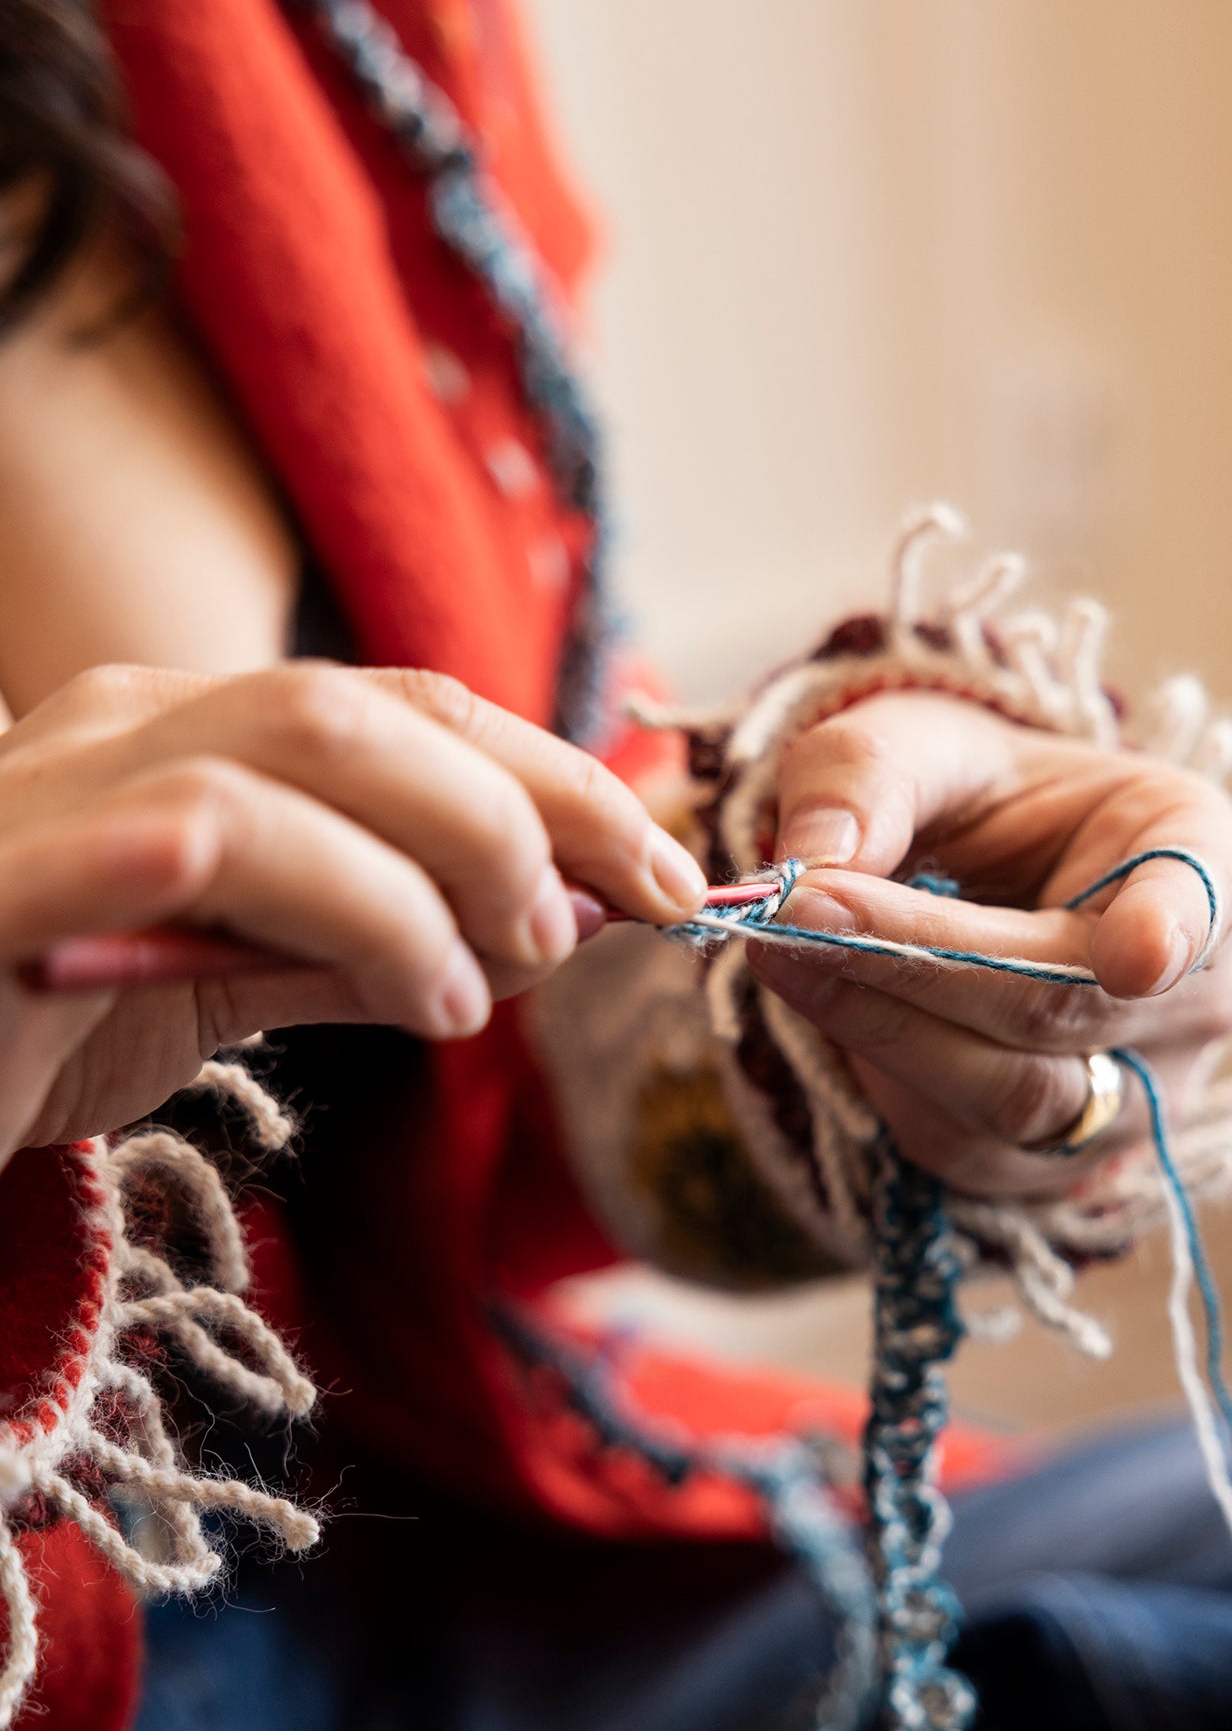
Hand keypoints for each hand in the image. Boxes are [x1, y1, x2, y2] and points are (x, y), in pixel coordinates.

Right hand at [0, 661, 705, 1164]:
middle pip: (388, 703)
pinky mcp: (26, 867)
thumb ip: (356, 947)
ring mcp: (68, 779)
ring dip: (462, 851)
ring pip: (318, 743)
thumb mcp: (217, 985)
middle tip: (636, 906)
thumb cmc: (4, 1027)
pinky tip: (429, 994)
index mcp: (182, 733)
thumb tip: (529, 936)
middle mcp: (129, 721)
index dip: (555, 774)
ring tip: (517, 965)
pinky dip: (360, 909)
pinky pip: (221, 841)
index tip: (665, 864)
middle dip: (547, 797)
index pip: (405, 710)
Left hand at [747, 691, 1231, 1196]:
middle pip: (1061, 1008)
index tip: (1133, 954)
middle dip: (915, 963)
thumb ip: (866, 777)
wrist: (976, 883)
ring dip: (880, 1031)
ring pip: (1013, 1098)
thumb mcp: (915, 740)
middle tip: (794, 913)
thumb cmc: (968, 798)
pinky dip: (884, 1086)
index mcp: (1198, 849)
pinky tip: (835, 1014)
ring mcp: (1147, 1091)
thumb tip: (814, 862)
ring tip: (783, 954)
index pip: (1202, 895)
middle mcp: (1198, 988)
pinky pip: (968, 1151)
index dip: (1172, 929)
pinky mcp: (1069, 1164)